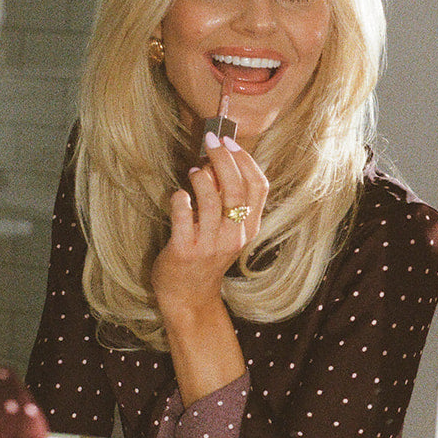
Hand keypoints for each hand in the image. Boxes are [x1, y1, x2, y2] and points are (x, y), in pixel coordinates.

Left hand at [151, 134, 268, 324]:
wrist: (189, 298)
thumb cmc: (206, 257)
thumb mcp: (227, 231)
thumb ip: (227, 202)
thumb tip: (216, 163)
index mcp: (248, 228)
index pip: (259, 187)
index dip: (246, 160)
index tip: (230, 142)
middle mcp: (234, 237)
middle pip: (236, 189)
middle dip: (223, 158)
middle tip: (210, 139)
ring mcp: (210, 245)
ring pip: (211, 199)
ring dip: (201, 177)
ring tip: (194, 171)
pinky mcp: (184, 251)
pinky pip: (183, 216)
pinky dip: (180, 198)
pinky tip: (178, 196)